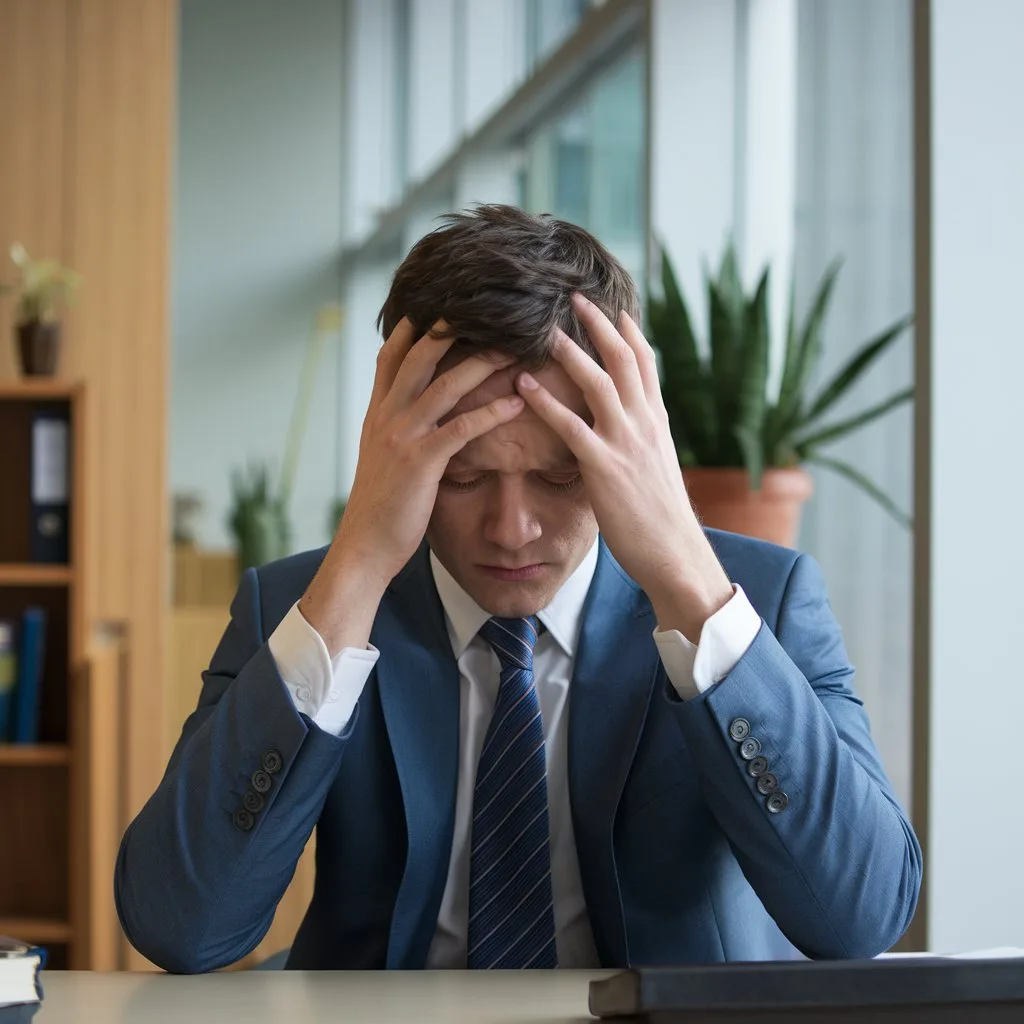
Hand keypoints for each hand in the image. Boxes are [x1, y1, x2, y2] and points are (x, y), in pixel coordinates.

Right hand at [300, 319, 523, 652]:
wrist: (364, 546)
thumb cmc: (380, 505)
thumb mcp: (379, 456)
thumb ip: (393, 426)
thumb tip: (409, 406)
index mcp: (377, 411)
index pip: (393, 354)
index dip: (416, 323)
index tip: (445, 300)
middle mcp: (386, 415)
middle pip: (421, 354)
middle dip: (456, 327)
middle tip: (493, 309)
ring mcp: (402, 436)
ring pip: (446, 384)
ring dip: (483, 362)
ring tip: (515, 346)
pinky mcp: (420, 462)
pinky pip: (461, 429)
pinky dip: (491, 413)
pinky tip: (516, 404)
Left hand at [514, 295, 732, 640]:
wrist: (676, 554)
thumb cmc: (663, 519)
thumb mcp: (658, 469)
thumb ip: (644, 442)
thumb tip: (632, 429)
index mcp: (657, 422)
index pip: (645, 364)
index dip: (629, 332)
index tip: (612, 308)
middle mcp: (645, 423)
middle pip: (623, 359)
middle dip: (599, 325)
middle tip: (573, 298)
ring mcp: (626, 443)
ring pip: (598, 382)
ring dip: (571, 352)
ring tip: (545, 330)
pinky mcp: (604, 467)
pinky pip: (570, 427)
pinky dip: (545, 402)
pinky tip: (522, 386)